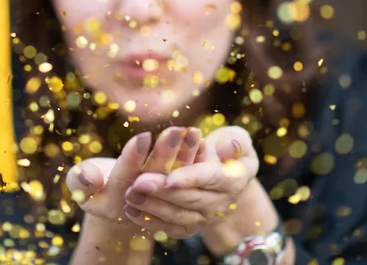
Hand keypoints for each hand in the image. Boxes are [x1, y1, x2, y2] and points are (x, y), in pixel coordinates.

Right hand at [65, 126, 202, 225]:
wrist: (117, 204)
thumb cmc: (93, 186)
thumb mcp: (79, 185)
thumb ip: (80, 180)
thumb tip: (89, 175)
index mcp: (114, 202)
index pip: (125, 178)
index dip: (133, 158)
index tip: (143, 137)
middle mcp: (141, 203)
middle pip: (155, 177)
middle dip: (166, 153)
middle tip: (176, 131)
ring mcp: (160, 201)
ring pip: (175, 177)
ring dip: (185, 155)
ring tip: (192, 131)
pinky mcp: (175, 194)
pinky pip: (188, 178)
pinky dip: (195, 160)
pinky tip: (200, 140)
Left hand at [123, 126, 259, 238]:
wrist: (222, 170)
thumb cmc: (226, 146)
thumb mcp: (235, 137)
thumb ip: (234, 141)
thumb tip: (230, 148)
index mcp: (233, 180)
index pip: (210, 179)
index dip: (190, 178)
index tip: (169, 178)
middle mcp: (220, 203)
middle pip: (190, 199)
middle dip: (162, 192)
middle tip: (138, 183)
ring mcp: (204, 218)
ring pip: (177, 216)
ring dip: (152, 206)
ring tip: (130, 194)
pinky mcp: (189, 226)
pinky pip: (169, 228)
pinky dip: (149, 221)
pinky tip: (131, 210)